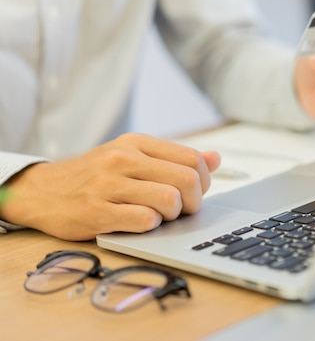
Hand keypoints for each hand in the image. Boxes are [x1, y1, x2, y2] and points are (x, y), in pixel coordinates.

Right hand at [0, 133, 220, 240]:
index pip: (193, 158)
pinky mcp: (97, 212)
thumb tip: (215, 158)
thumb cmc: (96, 176)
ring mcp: (108, 185)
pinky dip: (151, 226)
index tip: (194, 193)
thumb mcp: (133, 156)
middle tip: (181, 210)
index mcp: (137, 143)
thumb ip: (174, 158)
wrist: (43, 191)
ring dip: (172, 216)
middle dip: (193, 202)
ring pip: (169, 200)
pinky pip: (144, 221)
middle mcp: (123, 159)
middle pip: (187, 180)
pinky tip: (140, 223)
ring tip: (159, 216)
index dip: (204, 181)